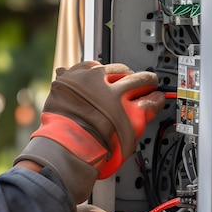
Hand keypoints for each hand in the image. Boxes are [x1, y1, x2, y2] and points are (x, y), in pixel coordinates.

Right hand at [15, 61, 163, 202]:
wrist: (66, 145)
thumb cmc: (58, 127)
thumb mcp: (54, 96)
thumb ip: (62, 84)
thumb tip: (61, 73)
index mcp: (78, 76)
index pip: (96, 66)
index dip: (106, 72)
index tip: (108, 75)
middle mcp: (98, 82)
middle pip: (120, 71)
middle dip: (127, 74)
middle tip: (133, 78)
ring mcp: (116, 95)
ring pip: (137, 81)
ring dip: (145, 81)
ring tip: (151, 83)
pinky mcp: (130, 111)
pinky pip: (148, 102)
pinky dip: (154, 100)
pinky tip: (157, 100)